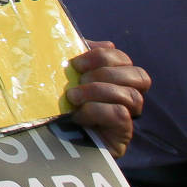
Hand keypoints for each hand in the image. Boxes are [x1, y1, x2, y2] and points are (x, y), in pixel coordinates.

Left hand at [63, 41, 149, 157]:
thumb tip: (85, 42)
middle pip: (140, 77)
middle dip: (107, 73)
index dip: (104, 56)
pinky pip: (121, 116)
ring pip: (134, 97)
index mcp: (114, 81)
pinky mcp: (121, 138)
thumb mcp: (63, 78)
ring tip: (74, 97)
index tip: (76, 62)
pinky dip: (97, 110)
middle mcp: (126, 99)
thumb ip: (75, 59)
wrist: (46, 144)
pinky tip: (78, 114)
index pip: (125, 60)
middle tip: (80, 79)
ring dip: (100, 91)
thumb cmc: (54, 106)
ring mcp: (127, 119)